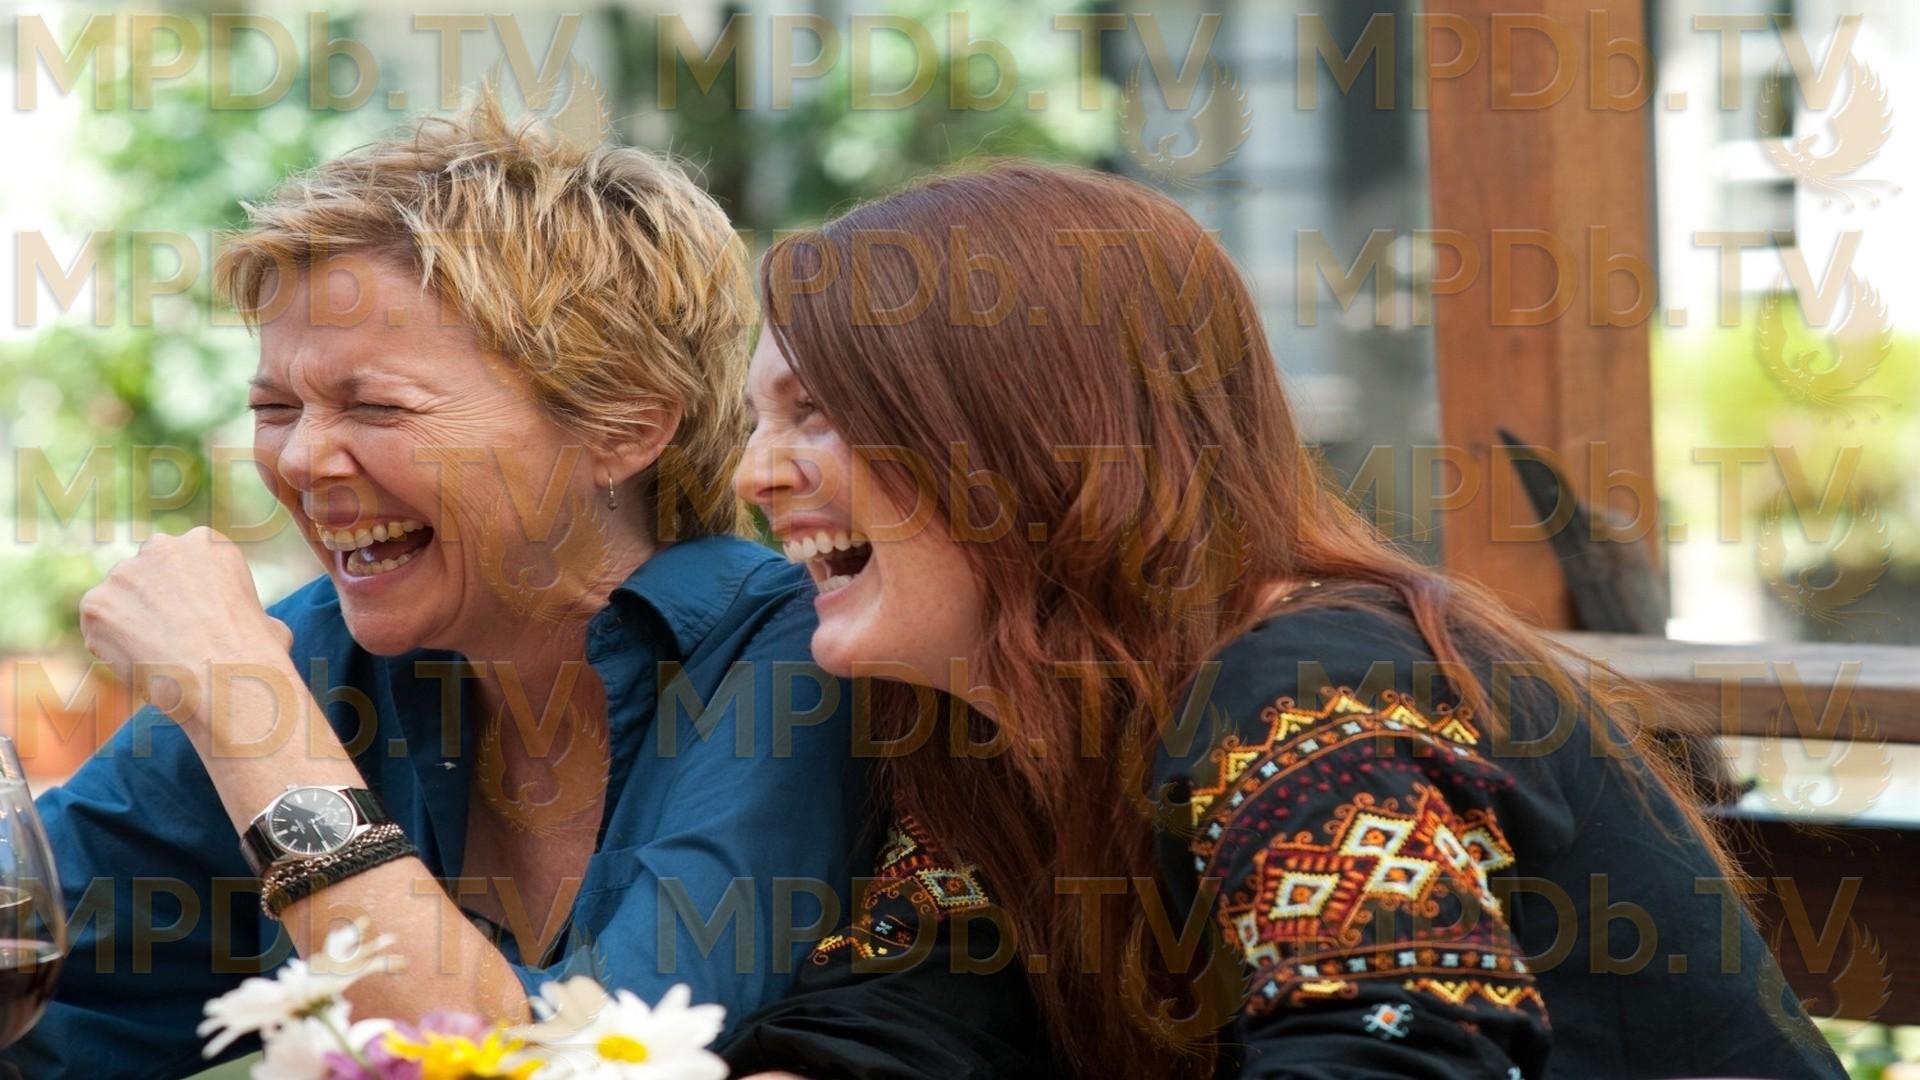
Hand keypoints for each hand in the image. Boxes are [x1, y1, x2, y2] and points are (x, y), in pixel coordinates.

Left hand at [78, 527, 293, 723]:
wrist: (226, 679)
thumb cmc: (256, 656)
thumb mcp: (268, 621)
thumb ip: (243, 611)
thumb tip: (253, 627)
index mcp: (209, 542)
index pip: (181, 564)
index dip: (187, 596)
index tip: (196, 622)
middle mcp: (164, 546)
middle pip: (146, 572)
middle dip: (152, 600)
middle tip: (169, 638)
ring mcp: (125, 573)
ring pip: (119, 598)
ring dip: (130, 623)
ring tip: (156, 658)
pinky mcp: (97, 603)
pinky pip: (97, 625)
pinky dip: (110, 646)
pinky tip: (137, 664)